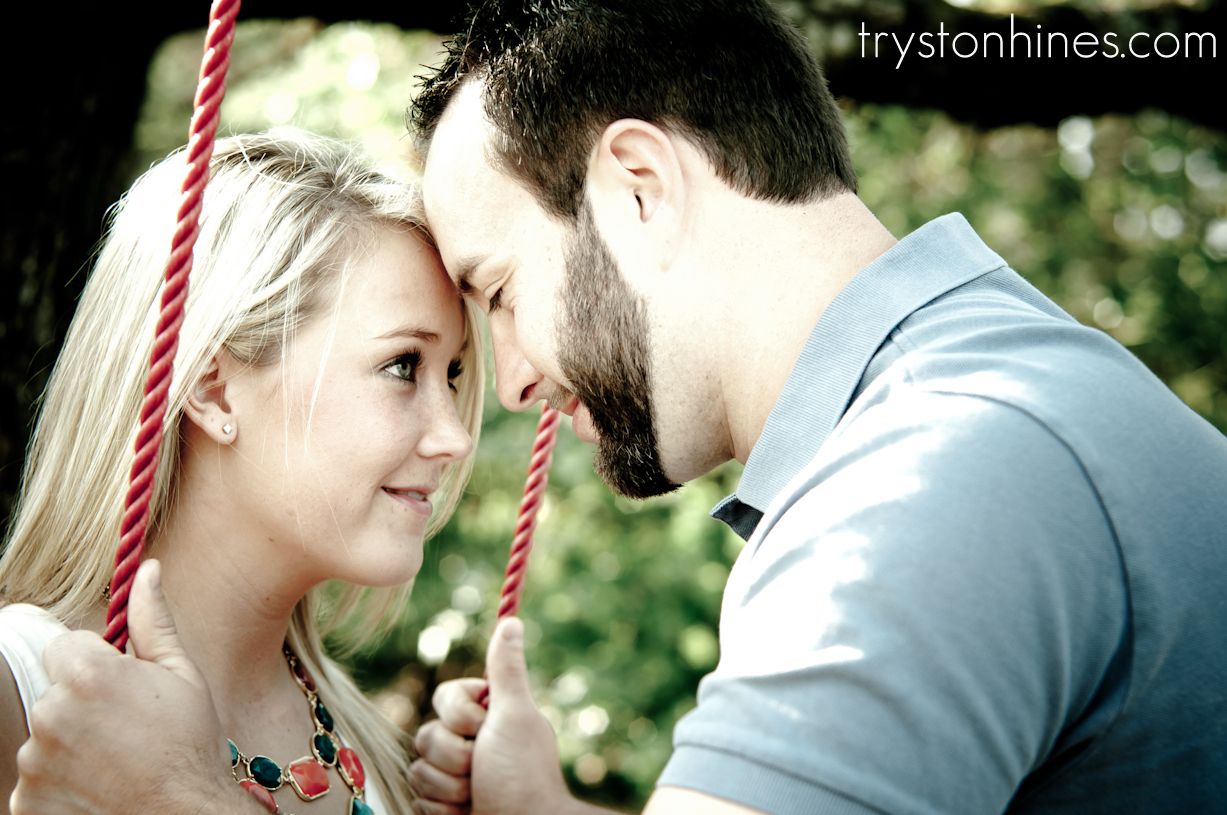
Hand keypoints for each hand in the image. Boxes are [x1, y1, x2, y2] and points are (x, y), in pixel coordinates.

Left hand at [10, 560, 248, 814]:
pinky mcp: (24, 801)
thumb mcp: (183, 676)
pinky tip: (97, 788)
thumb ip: (153, 621)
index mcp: (88, 674)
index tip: (123, 689)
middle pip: (55, 691)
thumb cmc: (190, 747)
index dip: (97, 664)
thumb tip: (147, 570)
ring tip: (115, 763)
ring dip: (70, 745)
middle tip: (126, 730)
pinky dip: (60, 783)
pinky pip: (36, 778)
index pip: (66, 645)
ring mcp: (33, 761)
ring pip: (45, 735)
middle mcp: (51, 713)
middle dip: (82, 704)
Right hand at [409, 618, 595, 814]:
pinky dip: (442, 810)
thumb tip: (511, 620)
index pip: (445, 697)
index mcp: (487, 716)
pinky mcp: (439, 804)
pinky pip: (416, 797)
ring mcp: (453, 774)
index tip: (484, 728)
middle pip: (426, 734)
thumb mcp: (515, 715)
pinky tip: (467, 813)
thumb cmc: (522, 776)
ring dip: (450, 788)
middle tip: (484, 769)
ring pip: (418, 769)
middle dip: (455, 758)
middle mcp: (468, 742)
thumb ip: (506, 670)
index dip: (460, 715)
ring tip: (478, 796)